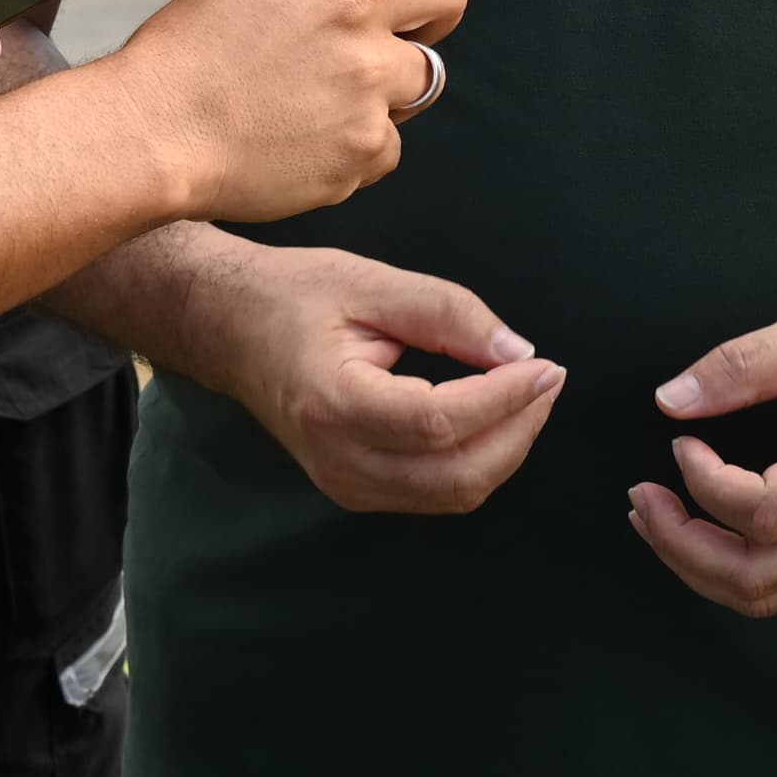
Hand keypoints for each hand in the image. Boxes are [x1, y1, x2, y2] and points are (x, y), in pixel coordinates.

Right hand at [110, 0, 467, 221]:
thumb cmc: (191, 52)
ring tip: (328, 97)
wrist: (156, 130)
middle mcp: (354, 3)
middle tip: (403, 31)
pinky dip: (358, 146)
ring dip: (389, 87)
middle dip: (436, 10)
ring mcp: (366, 76)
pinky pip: (392, 142)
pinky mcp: (366, 141)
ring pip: (426, 74)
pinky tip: (309, 141)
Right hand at [171, 242, 564, 514]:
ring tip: (528, 392)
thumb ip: (448, 313)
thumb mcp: (371, 283)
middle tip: (547, 377)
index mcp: (333, 404)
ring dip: (504, 449)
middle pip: (454, 476)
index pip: (438, 422)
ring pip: (451, 494)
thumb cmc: (293, 296)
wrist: (229, 329)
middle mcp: (337, 461)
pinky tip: (491, 413)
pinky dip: (476, 458)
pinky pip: (434, 491)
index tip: (546, 365)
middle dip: (517, 430)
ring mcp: (344, 484)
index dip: (503, 399)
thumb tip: (519, 352)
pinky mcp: (355, 489)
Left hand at [630, 298, 776, 618]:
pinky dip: (734, 571)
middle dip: (682, 548)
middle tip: (641, 501)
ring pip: (768, 596)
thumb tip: (671, 400)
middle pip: (757, 577)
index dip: (705, 485)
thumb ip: (740, 365)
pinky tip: (704, 531)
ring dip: (701, 567)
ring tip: (658, 521)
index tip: (680, 441)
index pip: (763, 512)